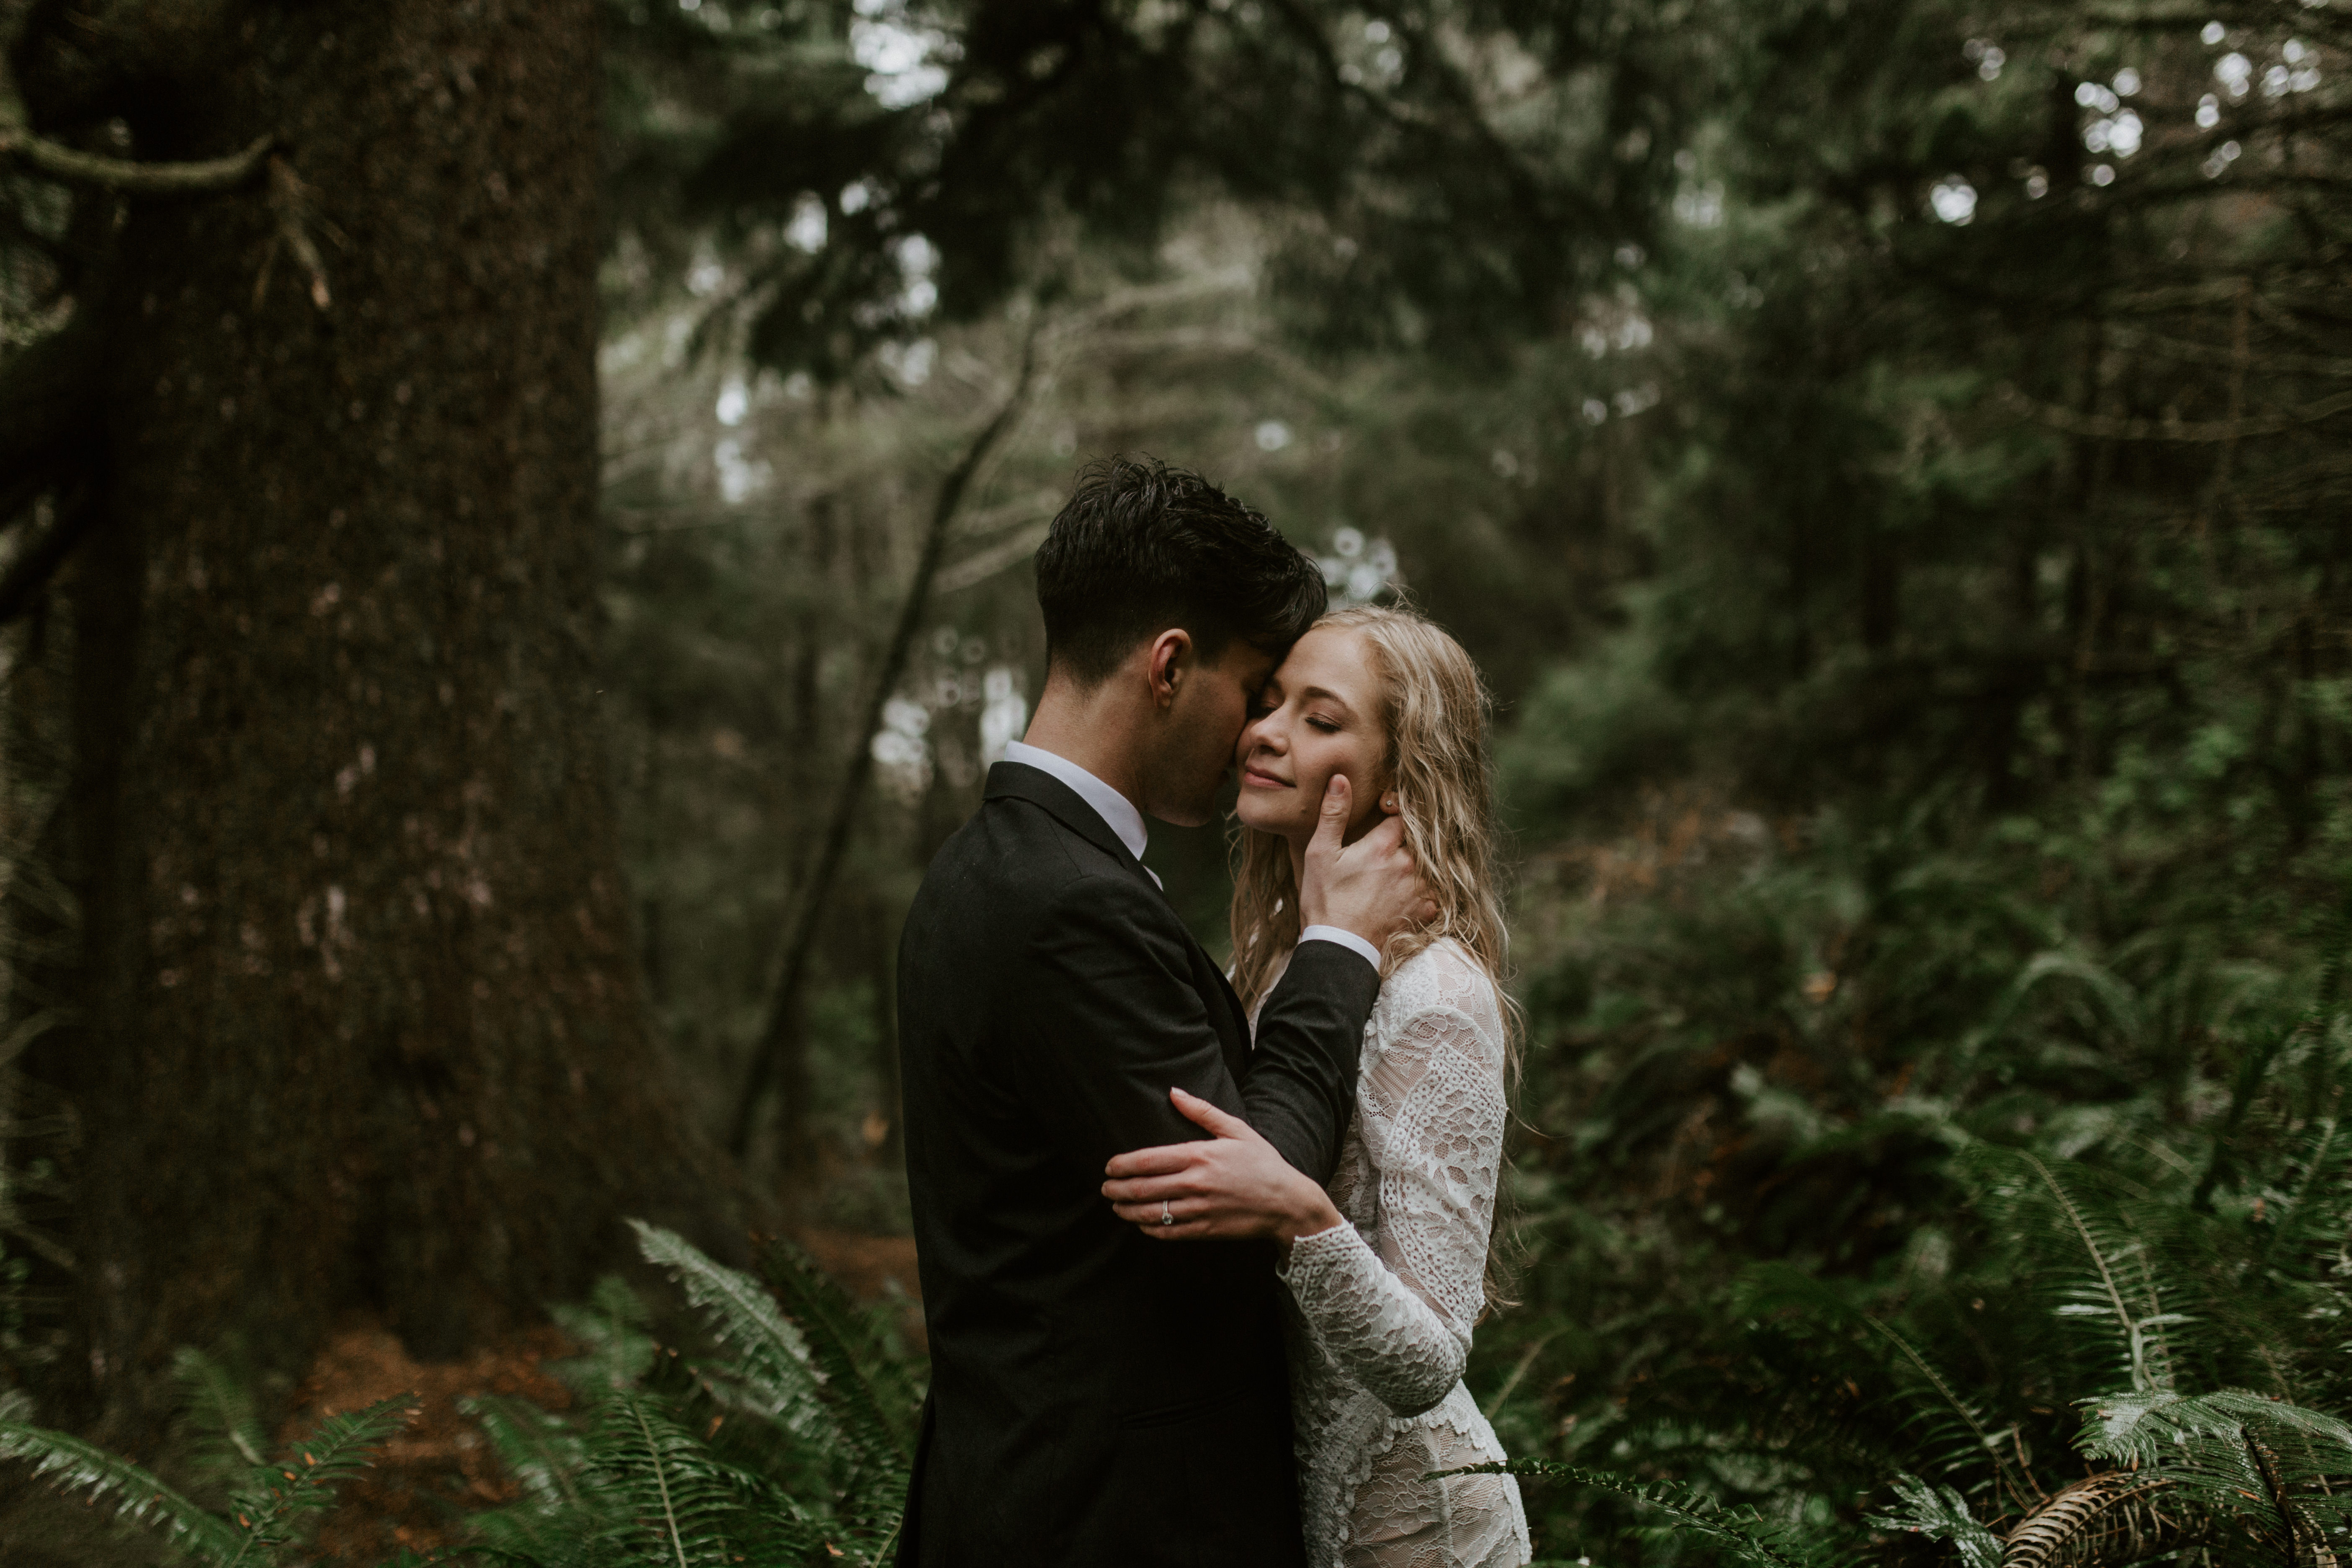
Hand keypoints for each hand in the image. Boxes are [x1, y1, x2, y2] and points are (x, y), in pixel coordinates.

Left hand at [1103, 1088, 1343, 1248]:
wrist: (1287, 1202)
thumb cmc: (1262, 1163)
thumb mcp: (1236, 1130)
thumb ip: (1201, 1111)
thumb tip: (1173, 1091)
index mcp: (1199, 1156)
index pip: (1147, 1160)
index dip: (1122, 1165)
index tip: (1109, 1167)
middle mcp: (1195, 1184)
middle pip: (1142, 1189)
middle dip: (1117, 1189)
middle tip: (1105, 1188)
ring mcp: (1199, 1210)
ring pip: (1151, 1213)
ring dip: (1127, 1210)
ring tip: (1116, 1206)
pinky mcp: (1205, 1231)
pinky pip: (1168, 1232)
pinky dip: (1148, 1229)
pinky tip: (1141, 1224)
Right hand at [1296, 775, 1433, 952]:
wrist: (1339, 949)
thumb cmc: (1325, 901)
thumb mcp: (1320, 854)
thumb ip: (1334, 814)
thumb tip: (1341, 779)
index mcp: (1382, 846)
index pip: (1402, 815)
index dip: (1396, 811)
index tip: (1387, 814)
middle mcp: (1407, 865)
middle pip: (1421, 839)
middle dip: (1410, 838)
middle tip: (1393, 844)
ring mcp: (1419, 889)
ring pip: (1431, 864)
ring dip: (1420, 862)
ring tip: (1402, 867)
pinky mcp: (1425, 911)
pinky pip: (1436, 891)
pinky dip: (1428, 888)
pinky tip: (1411, 891)